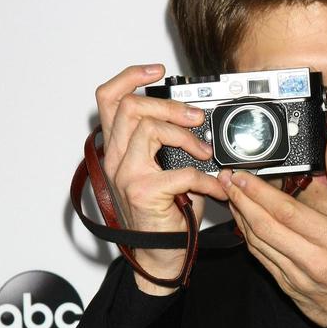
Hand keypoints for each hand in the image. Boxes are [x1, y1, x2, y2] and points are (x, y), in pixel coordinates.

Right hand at [95, 64, 229, 293]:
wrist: (160, 256)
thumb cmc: (164, 214)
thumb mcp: (163, 170)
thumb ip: (167, 143)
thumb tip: (195, 120)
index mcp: (116, 148)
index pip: (109, 99)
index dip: (130, 77)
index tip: (157, 70)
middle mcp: (114, 158)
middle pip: (131, 107)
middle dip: (170, 106)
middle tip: (196, 118)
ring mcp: (125, 174)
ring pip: (150, 129)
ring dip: (186, 137)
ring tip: (205, 153)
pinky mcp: (143, 192)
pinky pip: (180, 172)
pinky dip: (206, 179)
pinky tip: (217, 188)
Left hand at [218, 133, 326, 326]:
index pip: (287, 212)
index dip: (259, 192)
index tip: (242, 175)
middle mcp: (314, 261)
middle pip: (265, 226)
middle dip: (241, 200)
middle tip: (226, 180)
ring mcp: (298, 277)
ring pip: (258, 244)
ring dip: (240, 218)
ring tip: (231, 195)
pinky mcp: (288, 288)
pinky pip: (262, 259)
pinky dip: (249, 238)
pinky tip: (243, 222)